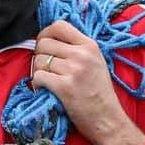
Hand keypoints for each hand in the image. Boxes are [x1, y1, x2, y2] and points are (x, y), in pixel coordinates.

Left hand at [31, 20, 144, 144]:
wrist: (107, 119)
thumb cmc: (100, 93)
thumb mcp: (95, 62)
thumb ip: (77, 49)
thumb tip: (50, 40)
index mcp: (89, 45)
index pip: (59, 25)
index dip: (45, 34)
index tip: (44, 45)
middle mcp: (81, 54)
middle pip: (44, 42)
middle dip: (39, 54)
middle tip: (45, 68)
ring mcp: (73, 70)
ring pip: (38, 60)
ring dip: (38, 71)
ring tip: (47, 80)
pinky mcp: (64, 87)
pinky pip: (38, 77)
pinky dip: (37, 84)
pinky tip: (45, 89)